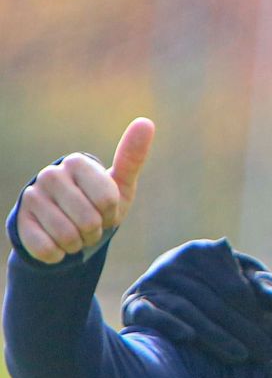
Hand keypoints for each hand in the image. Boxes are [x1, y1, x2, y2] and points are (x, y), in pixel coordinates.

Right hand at [15, 118, 154, 263]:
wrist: (68, 224)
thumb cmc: (100, 201)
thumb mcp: (121, 183)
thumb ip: (132, 156)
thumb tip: (146, 122)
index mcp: (78, 162)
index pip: (107, 199)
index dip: (112, 214)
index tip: (107, 211)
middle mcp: (51, 174)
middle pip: (88, 220)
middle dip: (96, 231)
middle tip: (92, 226)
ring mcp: (32, 197)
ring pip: (67, 236)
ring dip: (78, 244)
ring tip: (77, 234)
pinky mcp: (20, 221)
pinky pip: (46, 249)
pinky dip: (59, 255)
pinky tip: (59, 245)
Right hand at [122, 239, 271, 364]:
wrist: (168, 285)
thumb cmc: (216, 282)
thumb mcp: (243, 278)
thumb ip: (262, 286)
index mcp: (204, 250)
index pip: (235, 288)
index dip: (258, 314)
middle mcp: (175, 261)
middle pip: (215, 303)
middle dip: (244, 331)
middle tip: (266, 354)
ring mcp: (153, 281)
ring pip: (189, 311)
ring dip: (216, 337)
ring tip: (241, 356)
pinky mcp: (134, 302)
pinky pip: (151, 314)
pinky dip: (169, 324)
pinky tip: (189, 338)